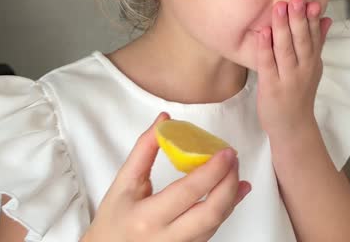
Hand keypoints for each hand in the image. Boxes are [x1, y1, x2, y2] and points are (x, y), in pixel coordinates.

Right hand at [82, 112, 250, 241]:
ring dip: (232, 197)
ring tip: (236, 173)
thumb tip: (164, 120)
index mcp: (147, 217)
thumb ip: (144, 150)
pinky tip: (232, 194)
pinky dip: (225, 210)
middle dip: (229, 183)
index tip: (226, 152)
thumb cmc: (113, 219)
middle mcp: (165, 238)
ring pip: (215, 224)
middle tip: (233, 160)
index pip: (188, 191)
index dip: (212, 170)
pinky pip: (212, 231)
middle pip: (211, 212)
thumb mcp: (123, 183)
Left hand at [256, 0, 331, 139]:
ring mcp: (287, 78)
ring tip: (279, 8)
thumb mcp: (314, 68)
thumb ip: (318, 43)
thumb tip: (326, 19)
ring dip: (282, 28)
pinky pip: (268, 64)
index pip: (314, 37)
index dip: (312, 18)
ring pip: (286, 50)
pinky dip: (266, 48)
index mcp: (313, 62)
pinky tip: (263, 33)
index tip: (310, 0)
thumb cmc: (300, 95)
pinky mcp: (271, 87)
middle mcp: (303, 69)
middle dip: (298, 19)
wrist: (293, 127)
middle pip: (301, 41)